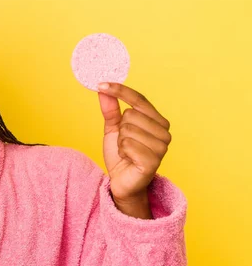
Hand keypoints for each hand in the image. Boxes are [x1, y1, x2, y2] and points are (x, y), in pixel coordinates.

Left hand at [97, 82, 171, 211]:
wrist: (121, 182)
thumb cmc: (121, 155)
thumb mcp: (113, 129)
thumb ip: (110, 109)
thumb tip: (103, 89)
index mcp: (158, 121)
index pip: (139, 99)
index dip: (120, 90)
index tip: (100, 84)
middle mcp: (164, 132)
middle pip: (130, 114)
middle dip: (120, 129)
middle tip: (124, 143)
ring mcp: (161, 147)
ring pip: (127, 129)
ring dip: (120, 142)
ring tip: (127, 153)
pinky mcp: (153, 161)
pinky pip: (127, 144)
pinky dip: (121, 151)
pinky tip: (128, 160)